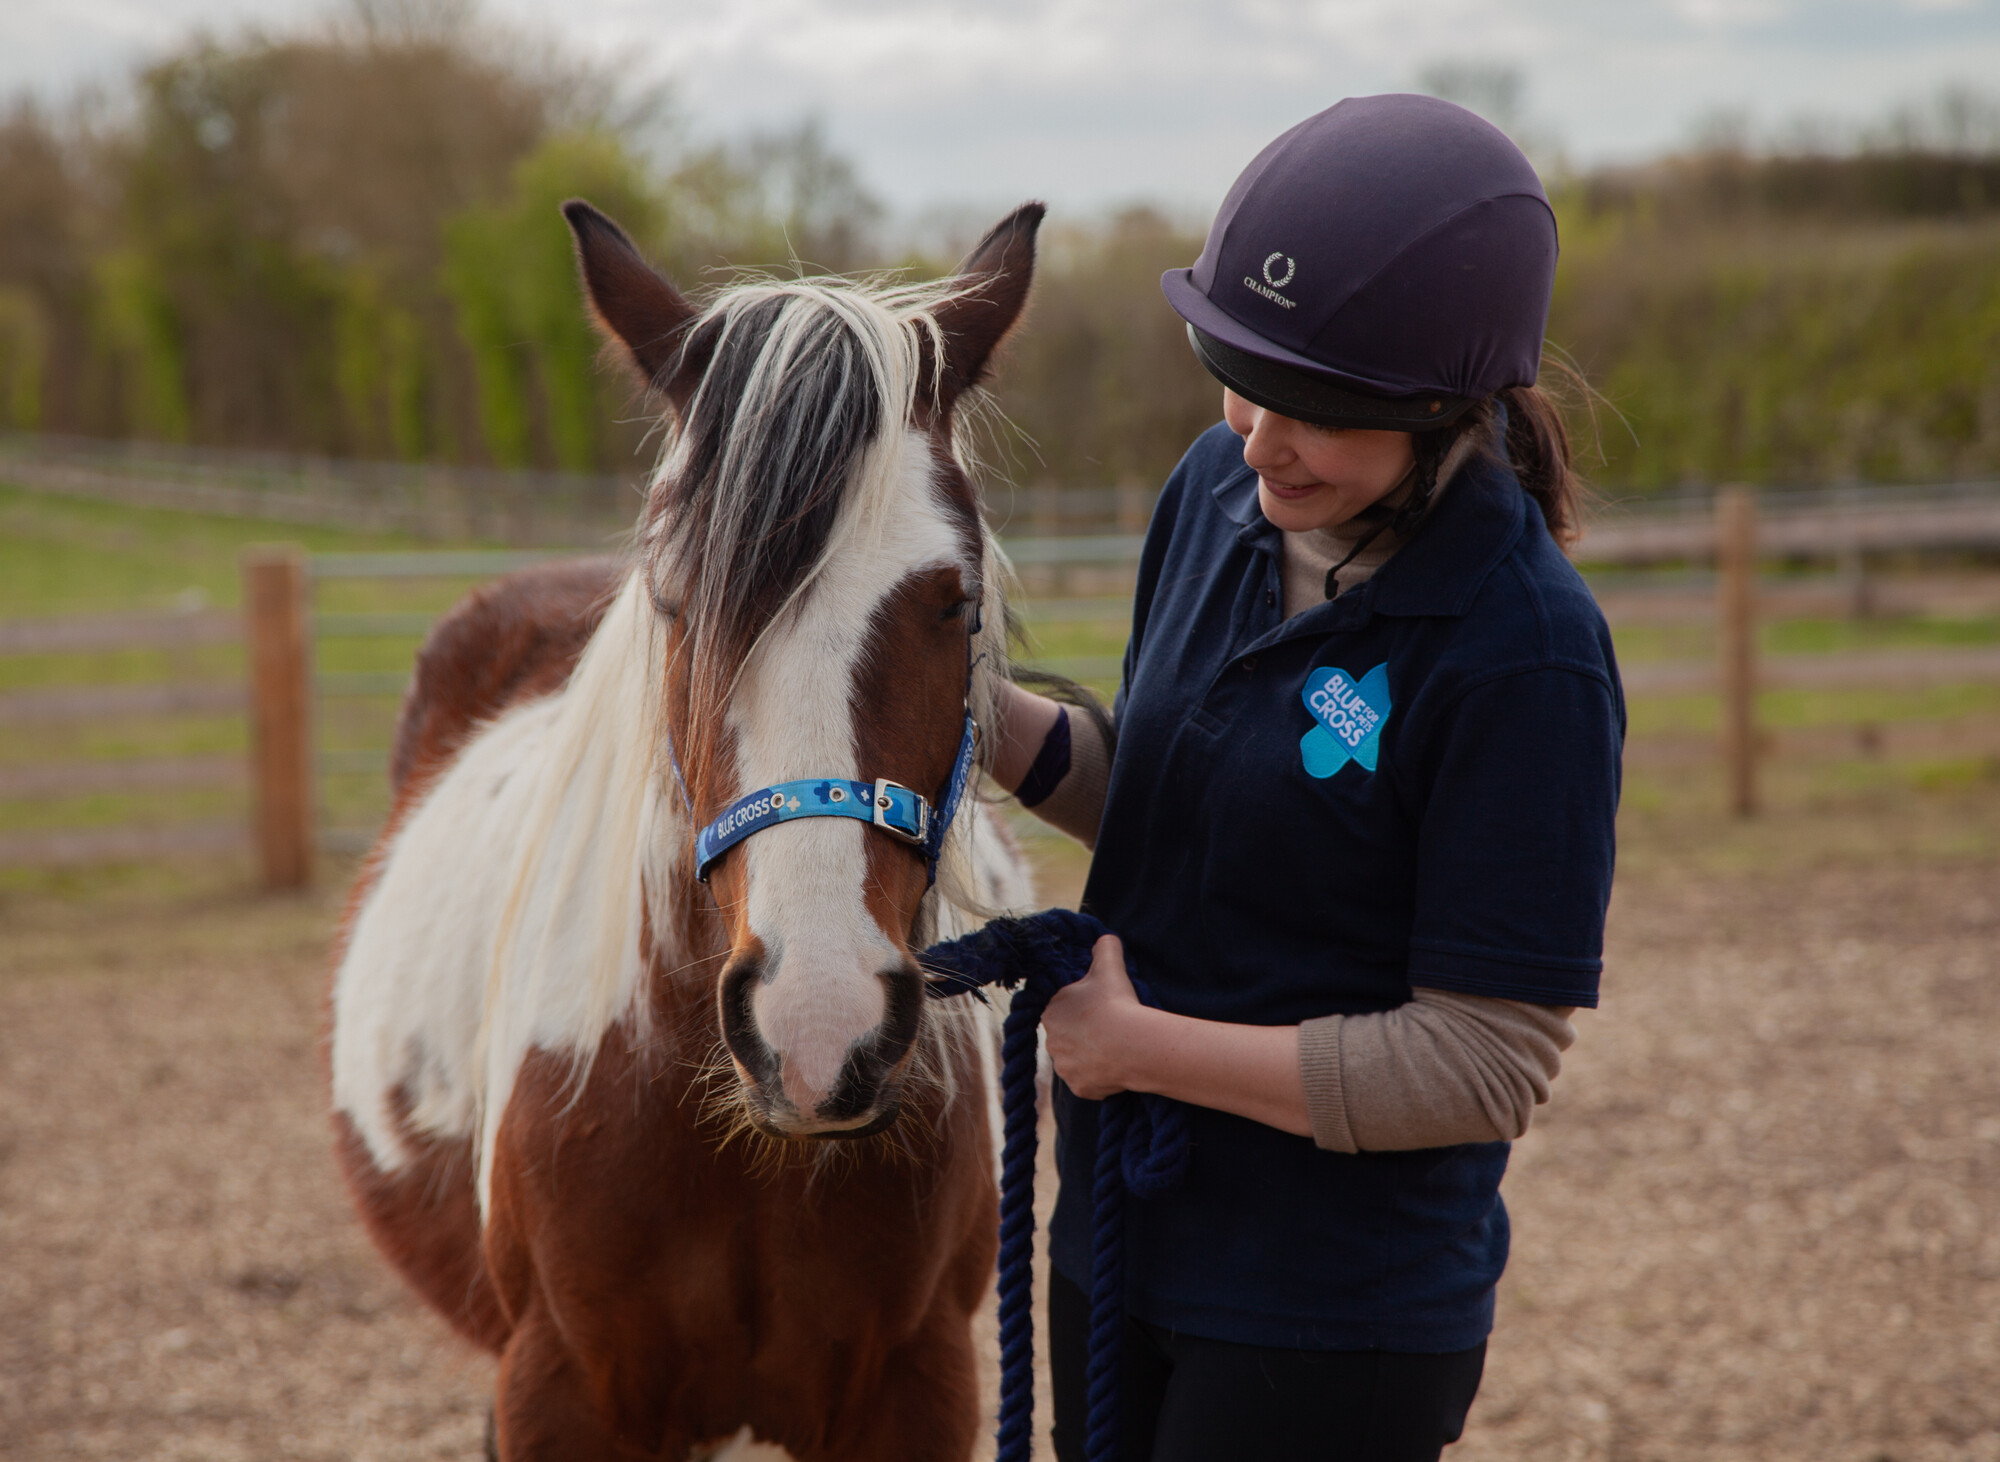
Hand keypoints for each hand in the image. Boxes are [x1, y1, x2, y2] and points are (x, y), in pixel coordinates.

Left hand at [1042, 934, 1154, 1100]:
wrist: (1131, 1044)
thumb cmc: (1115, 1003)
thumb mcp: (1110, 965)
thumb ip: (1104, 948)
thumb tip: (1105, 937)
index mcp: (1051, 1011)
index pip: (1062, 1009)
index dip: (1082, 1008)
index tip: (1100, 1008)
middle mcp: (1051, 1042)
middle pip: (1068, 1036)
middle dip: (1085, 1033)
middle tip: (1109, 1028)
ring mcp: (1064, 1067)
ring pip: (1077, 1060)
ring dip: (1091, 1056)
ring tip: (1115, 1048)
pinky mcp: (1079, 1088)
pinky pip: (1088, 1082)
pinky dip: (1100, 1077)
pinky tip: (1116, 1067)